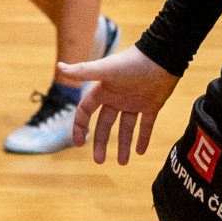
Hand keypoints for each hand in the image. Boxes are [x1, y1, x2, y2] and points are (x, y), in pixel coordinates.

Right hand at [57, 47, 177, 164]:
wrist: (162, 57)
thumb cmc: (132, 62)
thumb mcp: (105, 70)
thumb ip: (83, 71)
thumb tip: (59, 66)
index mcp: (104, 90)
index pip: (86, 110)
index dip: (80, 126)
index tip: (79, 144)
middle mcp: (117, 98)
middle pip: (106, 124)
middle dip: (101, 142)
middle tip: (99, 161)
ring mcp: (135, 102)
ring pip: (126, 128)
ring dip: (124, 145)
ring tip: (123, 163)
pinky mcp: (151, 105)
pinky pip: (146, 125)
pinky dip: (143, 138)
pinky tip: (140, 152)